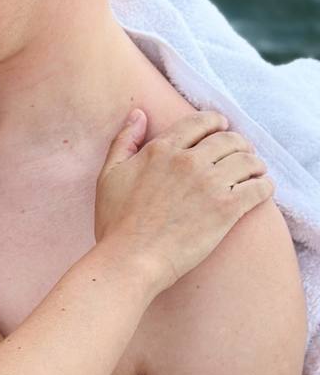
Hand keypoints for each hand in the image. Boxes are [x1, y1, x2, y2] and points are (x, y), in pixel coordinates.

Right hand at [95, 109, 272, 292]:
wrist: (130, 259)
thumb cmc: (115, 222)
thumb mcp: (109, 175)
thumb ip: (124, 141)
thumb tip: (138, 114)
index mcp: (161, 150)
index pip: (200, 122)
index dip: (216, 122)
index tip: (222, 128)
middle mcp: (188, 161)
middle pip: (229, 139)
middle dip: (239, 143)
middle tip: (242, 154)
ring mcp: (209, 184)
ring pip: (248, 160)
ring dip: (255, 164)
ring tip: (254, 172)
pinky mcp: (226, 208)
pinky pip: (258, 188)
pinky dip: (264, 186)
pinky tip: (261, 190)